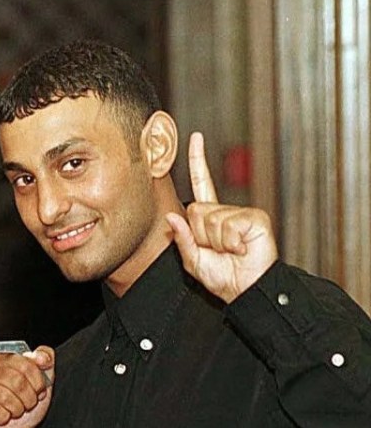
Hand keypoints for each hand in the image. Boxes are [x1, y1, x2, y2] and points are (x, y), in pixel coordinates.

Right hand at [0, 346, 53, 427]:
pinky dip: (4, 417)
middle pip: (16, 379)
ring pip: (5, 395)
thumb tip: (42, 355)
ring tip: (15, 409)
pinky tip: (3, 416)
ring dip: (17, 408)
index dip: (37, 380)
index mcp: (5, 359)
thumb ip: (46, 361)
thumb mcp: (43, 381)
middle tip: (27, 402)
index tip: (38, 389)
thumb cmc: (25, 405)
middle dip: (28, 397)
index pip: (24, 362)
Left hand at [166, 133, 277, 302]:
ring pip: (210, 218)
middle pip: (196, 209)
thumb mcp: (193, 260)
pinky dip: (230, 242)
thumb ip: (182, 239)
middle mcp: (225, 211)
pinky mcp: (255, 218)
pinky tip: (242, 248)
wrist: (246, 290)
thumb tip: (172, 216)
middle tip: (218, 250)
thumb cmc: (223, 276)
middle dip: (201, 235)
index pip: (201, 181)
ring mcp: (241, 213)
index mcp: (210, 216)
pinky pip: (228, 225)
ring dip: (216, 241)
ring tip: (231, 251)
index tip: (195, 137)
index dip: (197, 159)